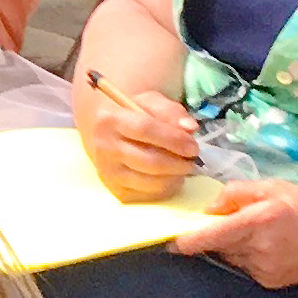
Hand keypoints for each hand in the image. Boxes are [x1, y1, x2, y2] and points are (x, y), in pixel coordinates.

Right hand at [74, 67, 202, 200]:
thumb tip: (190, 129)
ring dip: (174, 177)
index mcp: (110, 120)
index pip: (145, 130)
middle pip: (149, 161)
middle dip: (178, 163)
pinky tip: (170, 177)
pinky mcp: (114, 189)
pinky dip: (165, 188)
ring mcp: (108, 172)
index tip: (193, 147)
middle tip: (192, 160)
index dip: (173, 139)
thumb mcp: (150, 102)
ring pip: (150, 182)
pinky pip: (147, 195)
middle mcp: (104, 148)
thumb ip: (171, 112)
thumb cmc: (132, 113)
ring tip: (182, 167)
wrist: (103, 130)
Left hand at [174, 177, 297, 285]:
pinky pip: (245, 267)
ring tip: (258, 232)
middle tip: (226, 222)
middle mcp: (258, 249)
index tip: (171, 238)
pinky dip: (247, 256)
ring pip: (229, 256)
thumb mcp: (277, 187)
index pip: (208, 236)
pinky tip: (269, 247)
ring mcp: (263, 269)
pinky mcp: (269, 283)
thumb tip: (209, 207)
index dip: (184, 240)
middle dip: (213, 235)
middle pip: (215, 246)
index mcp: (259, 221)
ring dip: (231, 245)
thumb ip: (238, 193)